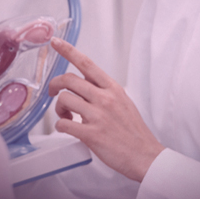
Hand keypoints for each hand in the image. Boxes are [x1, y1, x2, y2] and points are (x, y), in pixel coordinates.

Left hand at [49, 38, 164, 182]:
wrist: (145, 156)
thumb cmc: (134, 133)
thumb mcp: (124, 103)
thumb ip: (105, 93)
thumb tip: (86, 89)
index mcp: (113, 89)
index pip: (87, 63)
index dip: (68, 50)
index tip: (55, 42)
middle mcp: (105, 98)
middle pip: (69, 79)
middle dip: (55, 85)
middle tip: (53, 93)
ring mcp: (98, 115)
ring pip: (64, 99)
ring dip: (59, 109)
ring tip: (66, 117)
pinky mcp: (91, 134)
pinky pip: (63, 125)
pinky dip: (60, 127)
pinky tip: (68, 129)